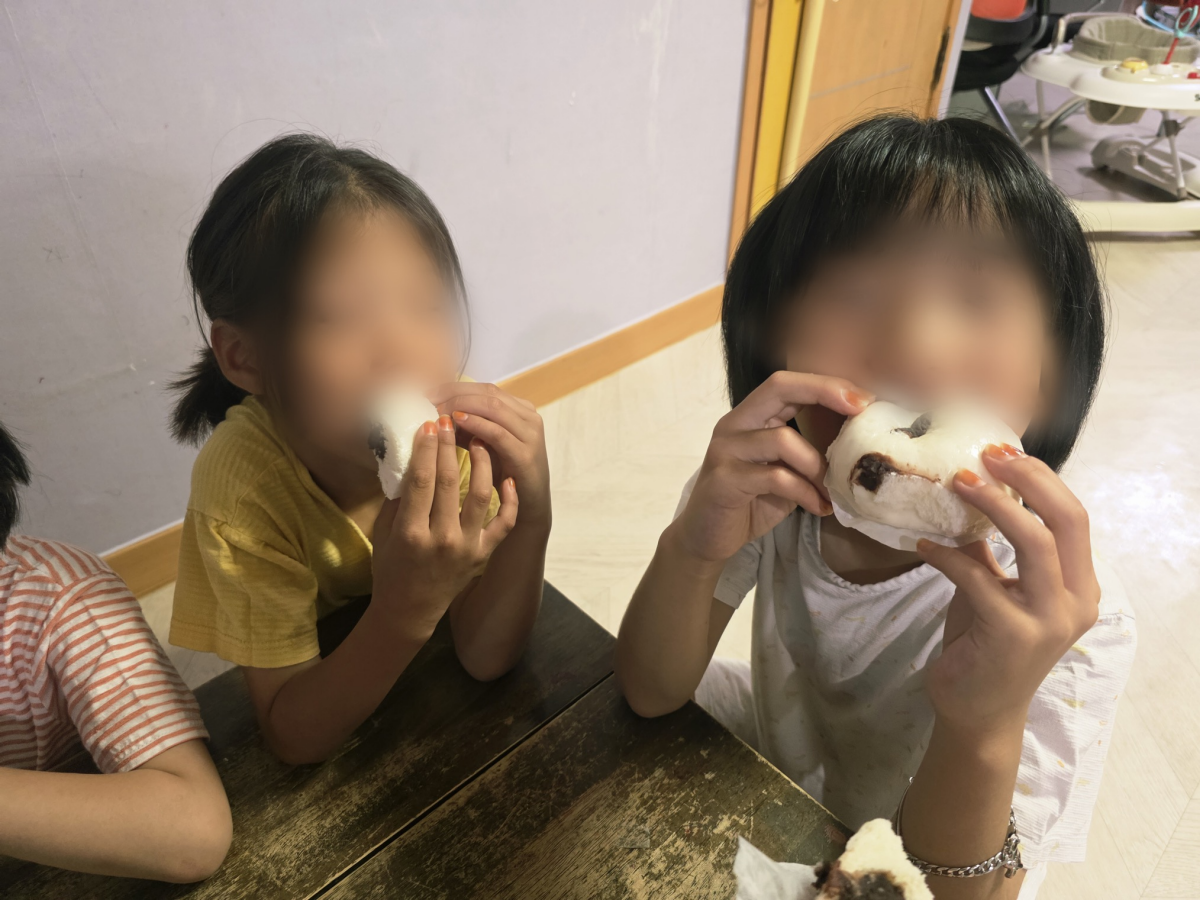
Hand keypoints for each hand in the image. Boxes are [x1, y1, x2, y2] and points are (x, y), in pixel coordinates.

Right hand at [370, 415, 517, 639]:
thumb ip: (397, 497)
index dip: (426, 448)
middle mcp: (441, 539)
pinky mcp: (484, 553)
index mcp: (410, 533)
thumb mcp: (384, 532)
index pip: (421, 480)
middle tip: (450, 419)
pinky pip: (503, 523)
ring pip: (481, 495)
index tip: (429, 422)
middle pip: (448, 481)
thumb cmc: (391, 567)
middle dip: (450, 445)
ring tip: (479, 439)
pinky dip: (508, 500)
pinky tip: (506, 477)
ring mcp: (466, 547)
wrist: (410, 610)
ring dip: (482, 463)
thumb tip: (408, 454)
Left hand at [430, 382, 550, 530]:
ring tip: (438, 410)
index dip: (453, 387)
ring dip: (462, 405)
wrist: (529, 503)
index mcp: (519, 409)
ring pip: (493, 407)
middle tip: (428, 400)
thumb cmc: (503, 472)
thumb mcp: (481, 444)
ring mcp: (530, 433)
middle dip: (454, 393)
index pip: (484, 388)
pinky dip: (476, 424)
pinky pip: (498, 433)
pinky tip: (457, 422)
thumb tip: (434, 415)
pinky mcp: (526, 454)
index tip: (426, 393)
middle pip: (488, 392)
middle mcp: (528, 416)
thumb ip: (465, 428)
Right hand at [673, 371, 872, 562]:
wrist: (707, 536)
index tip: (864, 399)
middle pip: (778, 388)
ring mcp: (725, 450)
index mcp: (749, 416)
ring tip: (833, 492)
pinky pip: (776, 478)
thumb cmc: (751, 500)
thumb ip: (807, 450)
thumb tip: (859, 443)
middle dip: (824, 393)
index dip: (825, 384)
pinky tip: (818, 508)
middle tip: (860, 411)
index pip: (786, 383)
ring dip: (818, 467)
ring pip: (783, 440)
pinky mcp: (724, 480)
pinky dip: (805, 493)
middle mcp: (733, 424)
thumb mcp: (784, 469)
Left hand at [917, 443, 1100, 732]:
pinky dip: (947, 555)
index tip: (1001, 451)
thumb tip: (970, 494)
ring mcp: (1049, 619)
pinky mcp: (1014, 634)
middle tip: (985, 455)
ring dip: (992, 505)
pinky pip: (978, 577)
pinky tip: (922, 544)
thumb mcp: (995, 588)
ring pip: (1033, 542)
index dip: (1041, 478)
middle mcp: (1076, 601)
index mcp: (1079, 585)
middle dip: (1027, 479)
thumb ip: (992, 548)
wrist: (976, 710)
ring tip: (955, 483)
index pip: (1073, 516)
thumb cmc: (985, 644)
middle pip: (1066, 520)